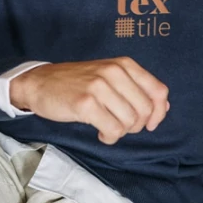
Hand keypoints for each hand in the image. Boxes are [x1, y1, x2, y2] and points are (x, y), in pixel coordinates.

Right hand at [9, 57, 169, 144]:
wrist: (39, 83)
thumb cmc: (76, 82)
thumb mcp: (109, 76)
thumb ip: (136, 88)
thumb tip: (163, 108)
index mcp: (124, 64)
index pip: (158, 91)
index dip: (158, 113)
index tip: (149, 123)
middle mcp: (114, 72)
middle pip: (145, 110)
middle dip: (136, 125)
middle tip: (120, 125)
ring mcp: (99, 87)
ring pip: (130, 122)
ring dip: (120, 132)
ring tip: (107, 127)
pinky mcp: (86, 103)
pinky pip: (113, 130)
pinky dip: (109, 138)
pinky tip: (100, 133)